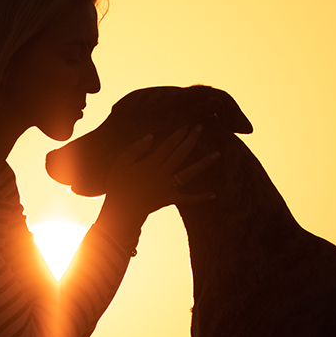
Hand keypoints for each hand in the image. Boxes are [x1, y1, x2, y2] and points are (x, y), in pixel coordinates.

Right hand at [102, 125, 220, 222]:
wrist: (120, 211)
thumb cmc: (118, 185)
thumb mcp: (121, 164)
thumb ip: (135, 149)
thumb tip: (151, 136)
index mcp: (150, 164)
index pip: (168, 145)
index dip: (178, 134)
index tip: (187, 125)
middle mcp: (162, 174)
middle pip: (180, 154)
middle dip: (191, 140)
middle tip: (201, 127)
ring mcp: (168, 187)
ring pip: (189, 173)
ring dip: (204, 164)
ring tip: (218, 154)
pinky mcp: (170, 199)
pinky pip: (187, 199)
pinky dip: (200, 198)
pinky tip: (214, 195)